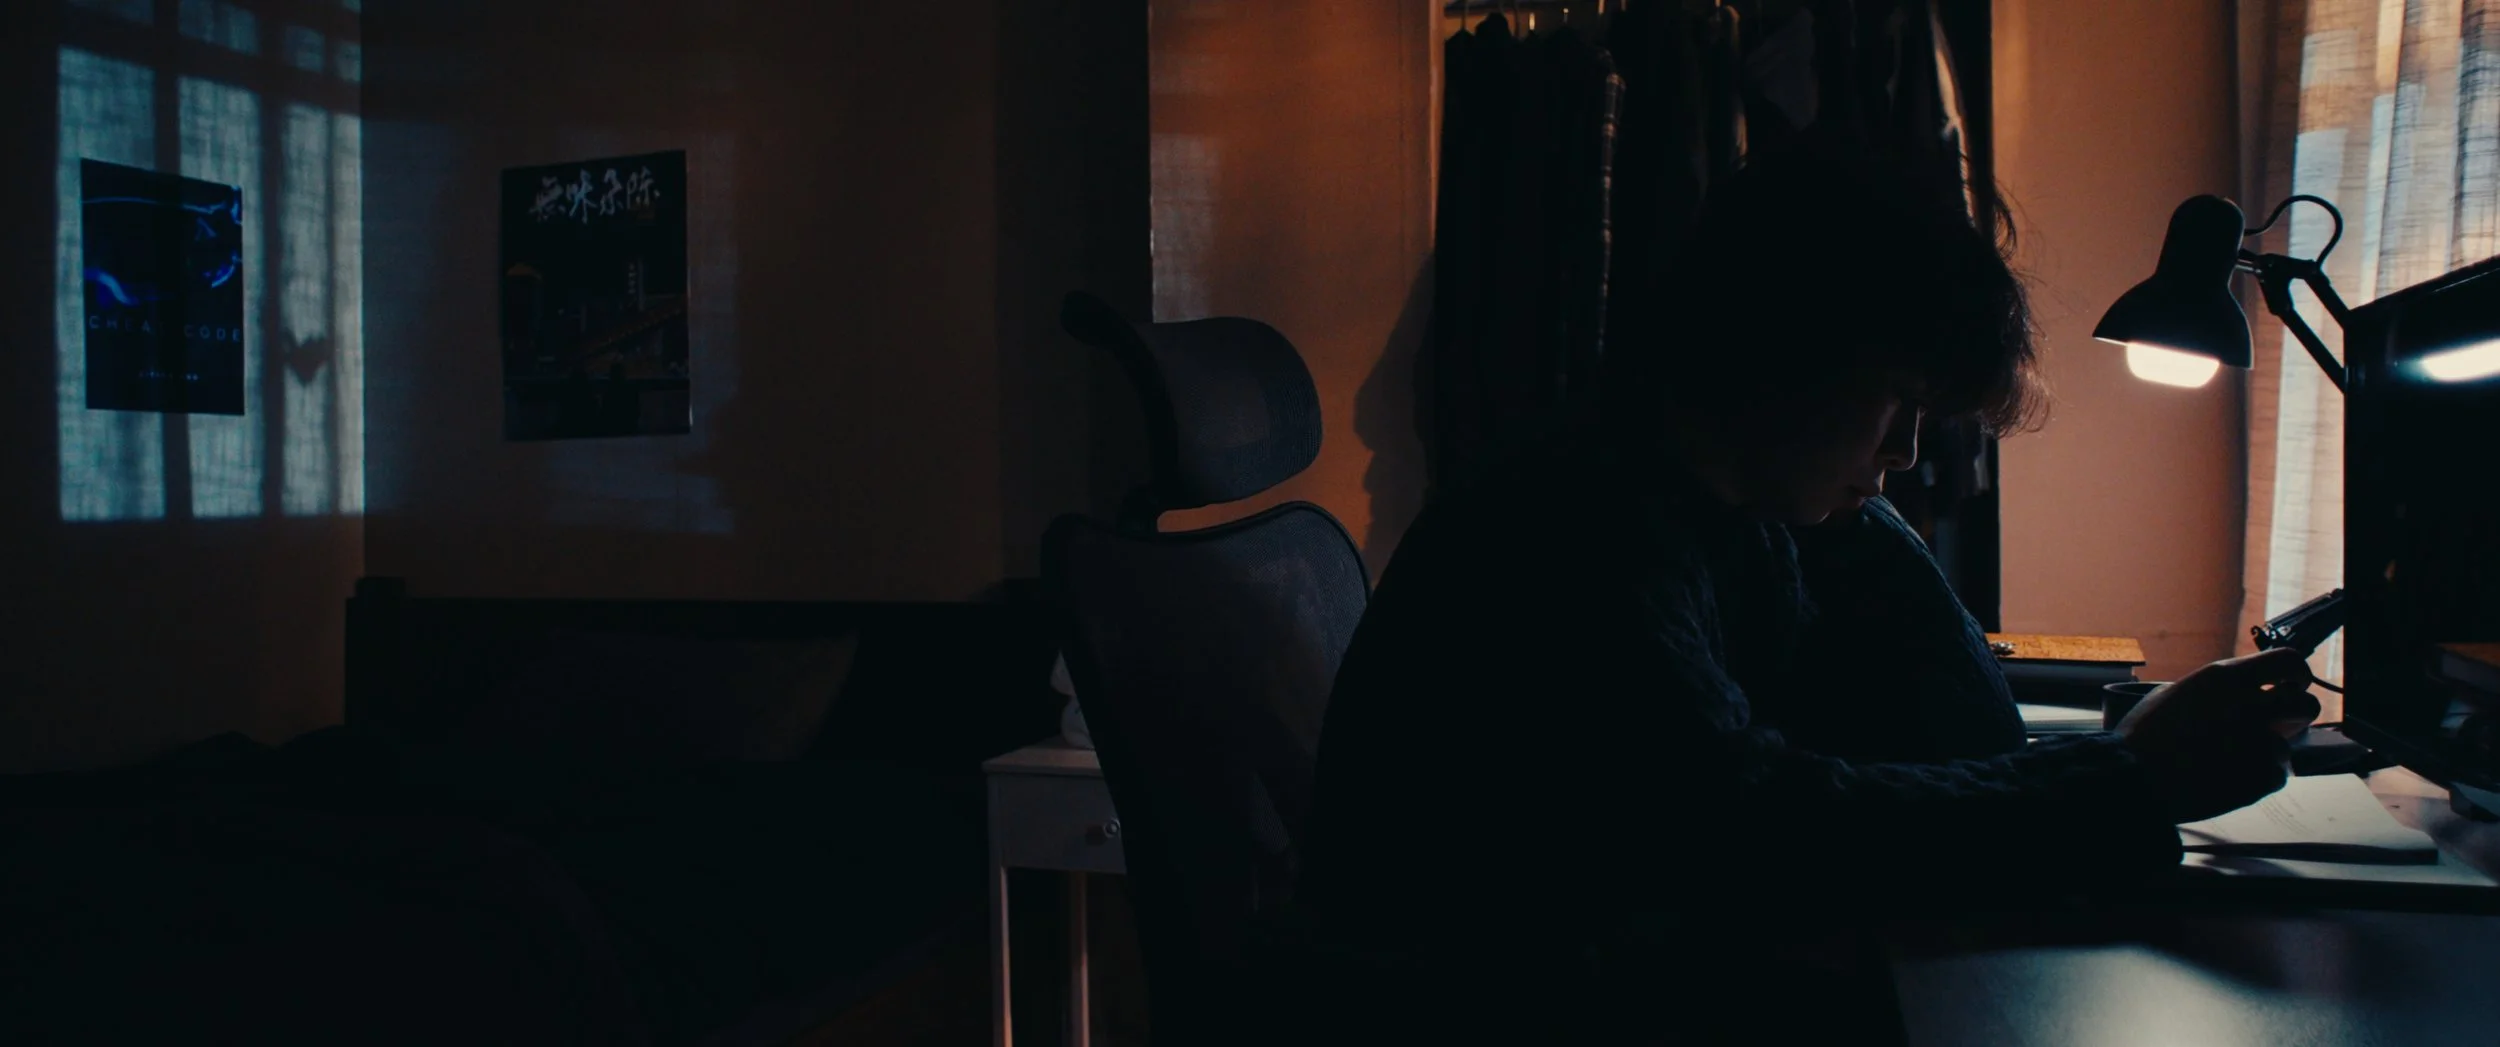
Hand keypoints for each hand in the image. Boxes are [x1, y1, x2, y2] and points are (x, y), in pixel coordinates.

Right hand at [2116, 648, 2322, 822]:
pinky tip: (2229, 780)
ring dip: (2267, 753)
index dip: (2296, 675)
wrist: (2134, 781)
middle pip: (2306, 705)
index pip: (2288, 661)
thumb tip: (2233, 692)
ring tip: (2234, 761)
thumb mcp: (2171, 695)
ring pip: (2287, 745)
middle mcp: (2249, 704)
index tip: (2290, 686)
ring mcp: (2260, 741)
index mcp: (2224, 678)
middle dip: (2294, 716)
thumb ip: (2212, 690)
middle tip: (2276, 726)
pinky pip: (2277, 775)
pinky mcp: (2263, 776)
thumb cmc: (2143, 738)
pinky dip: (2258, 780)